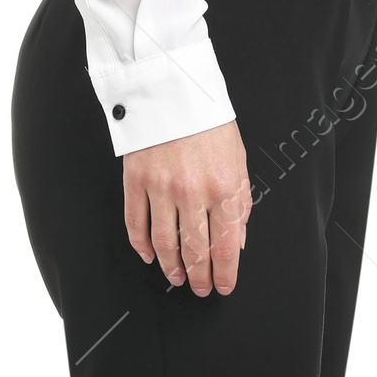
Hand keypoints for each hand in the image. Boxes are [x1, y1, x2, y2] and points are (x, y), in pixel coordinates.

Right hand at [123, 120, 250, 297]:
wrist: (173, 88)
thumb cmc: (209, 123)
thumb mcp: (238, 160)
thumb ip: (240, 202)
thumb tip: (238, 241)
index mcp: (223, 187)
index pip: (226, 246)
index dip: (225, 273)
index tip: (224, 286)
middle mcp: (193, 192)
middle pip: (195, 251)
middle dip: (199, 277)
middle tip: (199, 288)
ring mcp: (161, 188)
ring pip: (164, 243)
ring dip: (171, 268)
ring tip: (176, 278)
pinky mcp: (136, 181)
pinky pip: (136, 223)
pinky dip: (141, 245)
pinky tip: (149, 256)